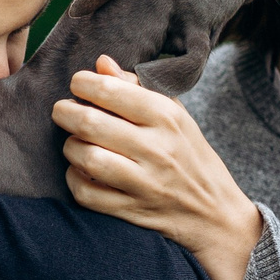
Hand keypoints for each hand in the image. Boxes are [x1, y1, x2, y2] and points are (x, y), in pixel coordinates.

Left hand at [52, 55, 262, 279]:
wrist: (217, 215)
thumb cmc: (191, 157)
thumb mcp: (176, 117)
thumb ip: (138, 88)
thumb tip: (101, 63)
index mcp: (167, 117)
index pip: (110, 90)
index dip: (82, 83)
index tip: (78, 85)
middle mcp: (156, 149)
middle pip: (90, 123)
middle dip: (65, 112)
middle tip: (62, 111)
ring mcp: (144, 184)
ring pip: (85, 158)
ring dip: (70, 147)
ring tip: (74, 141)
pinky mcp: (132, 211)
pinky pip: (86, 193)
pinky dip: (74, 180)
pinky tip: (80, 171)